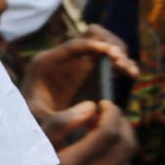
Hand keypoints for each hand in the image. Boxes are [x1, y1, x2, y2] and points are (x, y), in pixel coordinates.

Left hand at [22, 32, 137, 119]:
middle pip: (92, 35)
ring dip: (119, 53)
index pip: (72, 45)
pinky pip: (108, 59)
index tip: (111, 54)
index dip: (92, 46)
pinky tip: (131, 74)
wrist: (32, 129)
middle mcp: (62, 58)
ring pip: (104, 44)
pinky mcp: (87, 72)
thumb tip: (93, 107)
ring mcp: (76, 63)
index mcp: (45, 63)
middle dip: (110, 46)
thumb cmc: (32, 124)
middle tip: (120, 64)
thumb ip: (61, 119)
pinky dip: (121, 64)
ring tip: (129, 72)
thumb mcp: (40, 123)